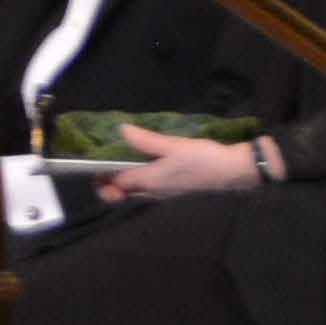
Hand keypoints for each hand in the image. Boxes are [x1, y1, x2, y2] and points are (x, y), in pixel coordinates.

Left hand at [100, 133, 262, 204]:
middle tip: (102, 165)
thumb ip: (145, 140)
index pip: (115, 186)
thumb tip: (121, 131)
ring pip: (135, 192)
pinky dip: (137, 180)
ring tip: (117, 161)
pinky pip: (148, 188)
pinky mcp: (174, 190)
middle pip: (122, 194)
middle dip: (107, 184)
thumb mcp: (172, 145)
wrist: (234, 172)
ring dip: (122, 182)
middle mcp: (154, 192)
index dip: (100, 177)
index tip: (91, 163)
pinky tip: (142, 163)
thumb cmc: (203, 159)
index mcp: (149, 182)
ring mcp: (165, 193)